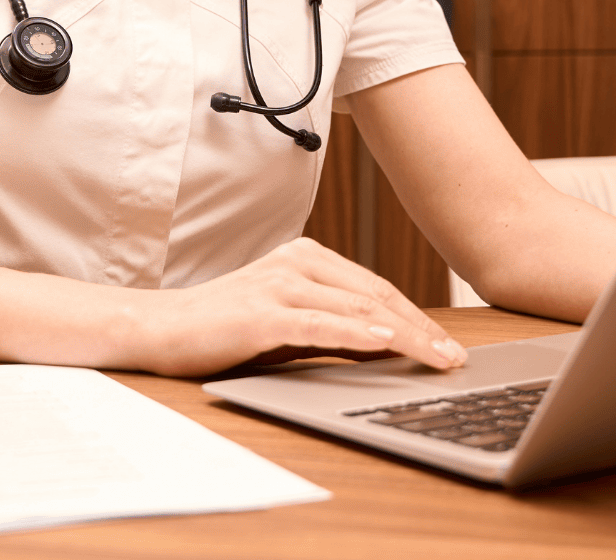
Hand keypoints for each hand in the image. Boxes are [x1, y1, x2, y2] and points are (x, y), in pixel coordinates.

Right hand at [129, 237, 468, 376]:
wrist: (160, 330)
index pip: (376, 288)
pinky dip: (357, 332)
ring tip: (438, 358)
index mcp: (306, 258)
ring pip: (358, 308)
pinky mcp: (263, 311)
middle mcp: (297, 262)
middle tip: (456, 358)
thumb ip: (333, 327)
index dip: (418, 318)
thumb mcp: (289, 324)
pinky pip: (321, 322)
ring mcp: (279, 283)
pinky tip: (385, 341)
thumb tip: (386, 345)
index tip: (448, 346)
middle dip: (422, 329)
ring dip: (405, 335)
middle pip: (376, 295)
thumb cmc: (224, 330)